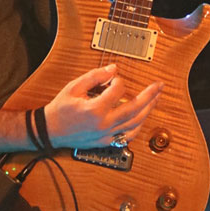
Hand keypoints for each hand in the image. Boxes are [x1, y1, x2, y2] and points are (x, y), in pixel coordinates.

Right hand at [44, 63, 162, 148]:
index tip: (114, 77)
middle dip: (149, 96)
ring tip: (156, 99)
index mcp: (95, 109)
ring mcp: (107, 135)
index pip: (118, 90)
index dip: (118, 80)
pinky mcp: (107, 142)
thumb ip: (95, 77)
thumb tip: (113, 69)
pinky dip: (138, 125)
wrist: (51, 130)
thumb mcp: (74, 87)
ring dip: (148, 110)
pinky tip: (143, 117)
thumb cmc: (61, 109)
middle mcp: (104, 124)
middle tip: (158, 86)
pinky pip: (128, 135)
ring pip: (135, 123)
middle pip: (134, 109)